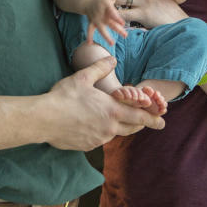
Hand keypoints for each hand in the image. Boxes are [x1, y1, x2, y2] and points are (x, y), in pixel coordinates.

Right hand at [44, 57, 164, 150]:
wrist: (44, 119)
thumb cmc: (64, 97)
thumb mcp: (83, 77)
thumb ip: (101, 68)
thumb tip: (113, 59)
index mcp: (112, 111)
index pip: (140, 117)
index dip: (153, 120)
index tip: (163, 123)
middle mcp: (109, 128)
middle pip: (132, 129)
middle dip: (139, 124)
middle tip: (143, 121)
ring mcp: (98, 139)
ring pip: (115, 134)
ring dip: (119, 127)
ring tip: (114, 120)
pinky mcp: (87, 146)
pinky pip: (100, 140)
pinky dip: (101, 132)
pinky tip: (91, 125)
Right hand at [82, 0, 129, 44]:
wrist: (88, 0)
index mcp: (106, 5)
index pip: (112, 12)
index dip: (117, 18)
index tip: (123, 23)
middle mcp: (100, 13)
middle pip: (110, 22)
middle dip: (117, 29)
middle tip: (125, 35)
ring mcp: (95, 18)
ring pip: (101, 28)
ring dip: (106, 36)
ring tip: (112, 43)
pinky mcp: (91, 22)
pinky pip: (90, 30)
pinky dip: (89, 36)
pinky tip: (90, 43)